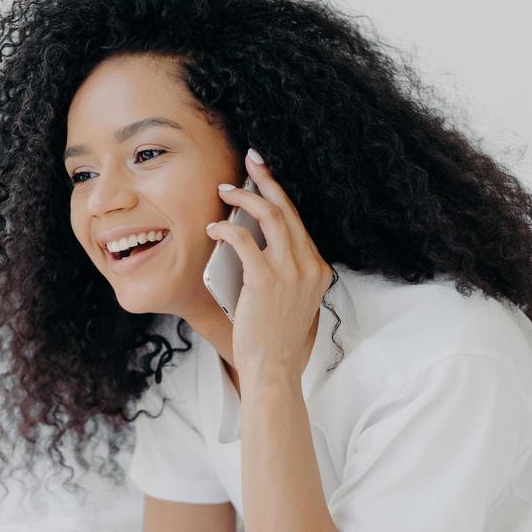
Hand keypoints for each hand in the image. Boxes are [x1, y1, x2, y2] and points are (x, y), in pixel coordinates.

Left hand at [208, 148, 334, 379]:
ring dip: (245, 197)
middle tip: (251, 162)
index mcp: (317, 269)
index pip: (298, 222)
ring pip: (270, 216)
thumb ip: (283, 272)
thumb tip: (252, 241)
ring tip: (225, 191)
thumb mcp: (291, 301)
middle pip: (287, 209)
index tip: (264, 178)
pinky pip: (243, 240)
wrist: (274, 369)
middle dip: (267, 180)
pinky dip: (226, 228)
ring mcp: (290, 272)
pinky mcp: (266, 280)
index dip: (279, 196)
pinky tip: (214, 229)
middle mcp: (308, 265)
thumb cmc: (276, 340)